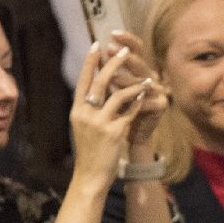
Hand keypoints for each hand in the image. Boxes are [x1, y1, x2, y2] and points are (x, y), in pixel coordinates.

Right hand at [68, 34, 166, 189]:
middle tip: (123, 51)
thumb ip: (89, 110)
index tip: (96, 46)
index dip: (89, 63)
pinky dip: (138, 104)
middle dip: (113, 64)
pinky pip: (129, 113)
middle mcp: (85, 114)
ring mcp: (99, 123)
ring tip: (147, 80)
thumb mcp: (83, 128)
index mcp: (76, 111)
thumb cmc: (89, 153)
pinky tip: (147, 98)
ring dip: (135, 85)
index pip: (82, 81)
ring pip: (118, 95)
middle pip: (99, 82)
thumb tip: (97, 92)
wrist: (90, 176)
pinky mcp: (113, 133)